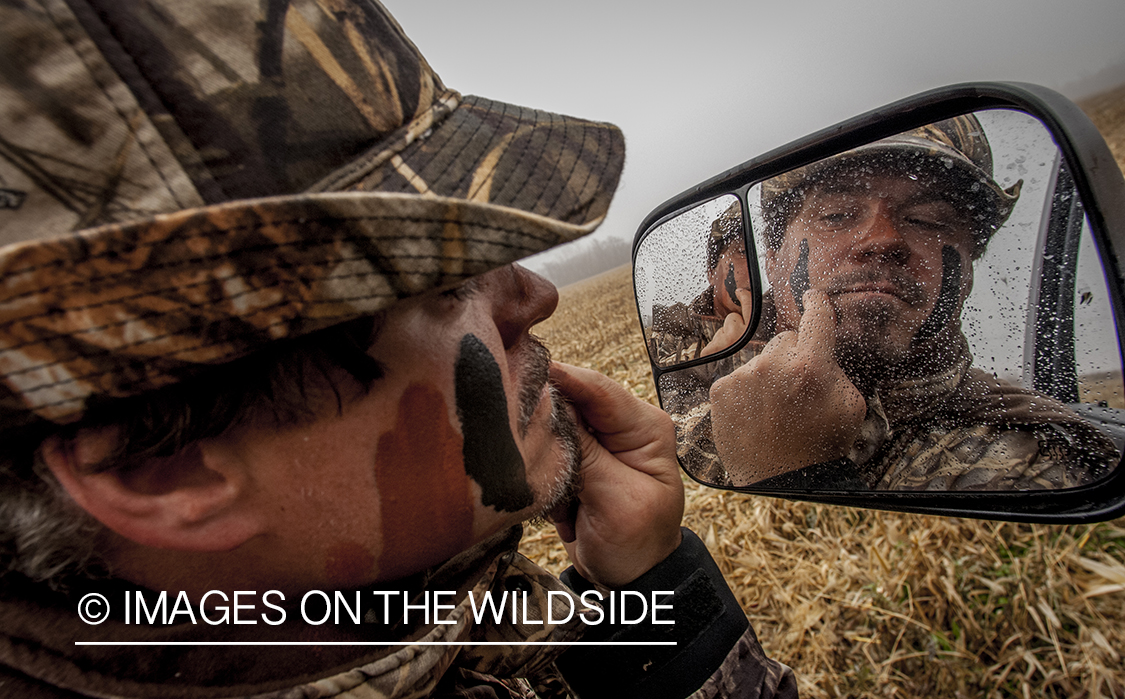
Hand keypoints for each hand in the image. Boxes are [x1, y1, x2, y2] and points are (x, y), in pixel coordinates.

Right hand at [548, 362, 683, 586]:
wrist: (630, 579)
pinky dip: (542, 472)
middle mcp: (620, 425)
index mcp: (645, 427)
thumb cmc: (637, 543)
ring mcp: (595, 442)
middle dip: (545, 419)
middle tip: (523, 432)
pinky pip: (544, 450)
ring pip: (550, 425)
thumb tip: (550, 406)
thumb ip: (585, 453)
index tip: (526, 368)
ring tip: (554, 488)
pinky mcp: (575, 460)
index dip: (561, 377)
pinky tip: (557, 500)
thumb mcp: (616, 500)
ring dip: (543, 453)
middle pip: (569, 400)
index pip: (599, 389)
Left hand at [710, 289, 865, 481]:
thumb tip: (823, 352)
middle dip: (793, 358)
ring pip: (761, 361)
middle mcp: (773, 364)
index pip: (815, 317)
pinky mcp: (721, 391)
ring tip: (775, 410)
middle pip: (785, 341)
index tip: (812, 297)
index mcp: (811, 365)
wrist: (780, 480)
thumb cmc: (820, 446)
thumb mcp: (850, 406)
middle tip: (797, 390)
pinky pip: (738, 379)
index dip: (816, 303)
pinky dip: (747, 392)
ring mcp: (743, 376)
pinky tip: (756, 415)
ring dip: (768, 377)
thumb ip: (837, 370)